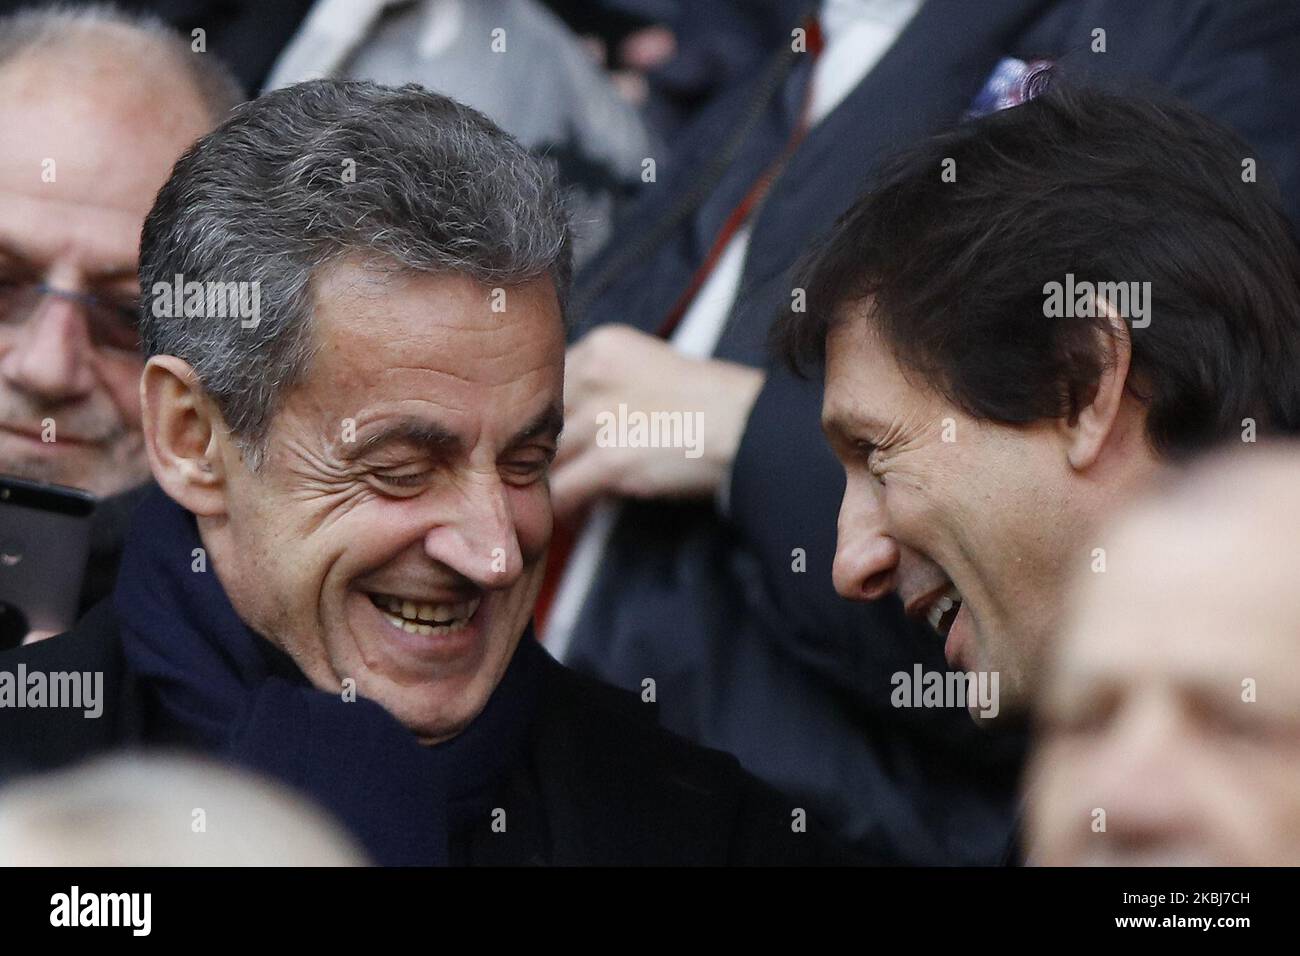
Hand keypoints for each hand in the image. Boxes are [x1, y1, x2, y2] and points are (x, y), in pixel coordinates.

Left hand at [552, 324, 763, 522]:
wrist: (747, 427)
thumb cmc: (709, 403)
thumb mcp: (650, 370)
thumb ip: (605, 386)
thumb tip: (570, 426)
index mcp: (603, 347)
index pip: (549, 384)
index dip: (549, 418)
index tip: (554, 440)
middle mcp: (593, 376)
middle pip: (540, 421)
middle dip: (541, 451)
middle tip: (540, 474)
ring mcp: (600, 419)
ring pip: (546, 457)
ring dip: (548, 482)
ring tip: (551, 498)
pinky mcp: (611, 460)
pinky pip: (563, 491)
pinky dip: (562, 509)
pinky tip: (569, 516)